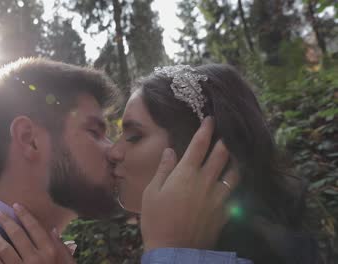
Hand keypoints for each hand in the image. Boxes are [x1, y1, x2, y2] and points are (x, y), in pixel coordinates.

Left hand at [0, 204, 75, 263]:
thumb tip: (53, 229)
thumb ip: (62, 247)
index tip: (16, 206)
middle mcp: (36, 259)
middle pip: (17, 235)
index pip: (35, 227)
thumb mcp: (69, 263)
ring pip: (4, 249)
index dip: (25, 215)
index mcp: (51, 252)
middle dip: (6, 221)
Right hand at [141, 117, 239, 250]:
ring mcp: (218, 197)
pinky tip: (234, 182)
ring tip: (236, 154)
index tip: (211, 119)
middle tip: (227, 132)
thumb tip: (170, 150)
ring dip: (235, 160)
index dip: (206, 129)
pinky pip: (235, 193)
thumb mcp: (152, 192)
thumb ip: (163, 169)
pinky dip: (235, 184)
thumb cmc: (157, 220)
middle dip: (225, 140)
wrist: (173, 251)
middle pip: (222, 154)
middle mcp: (206, 181)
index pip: (200, 144)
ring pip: (234, 172)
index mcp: (186, 174)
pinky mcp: (225, 212)